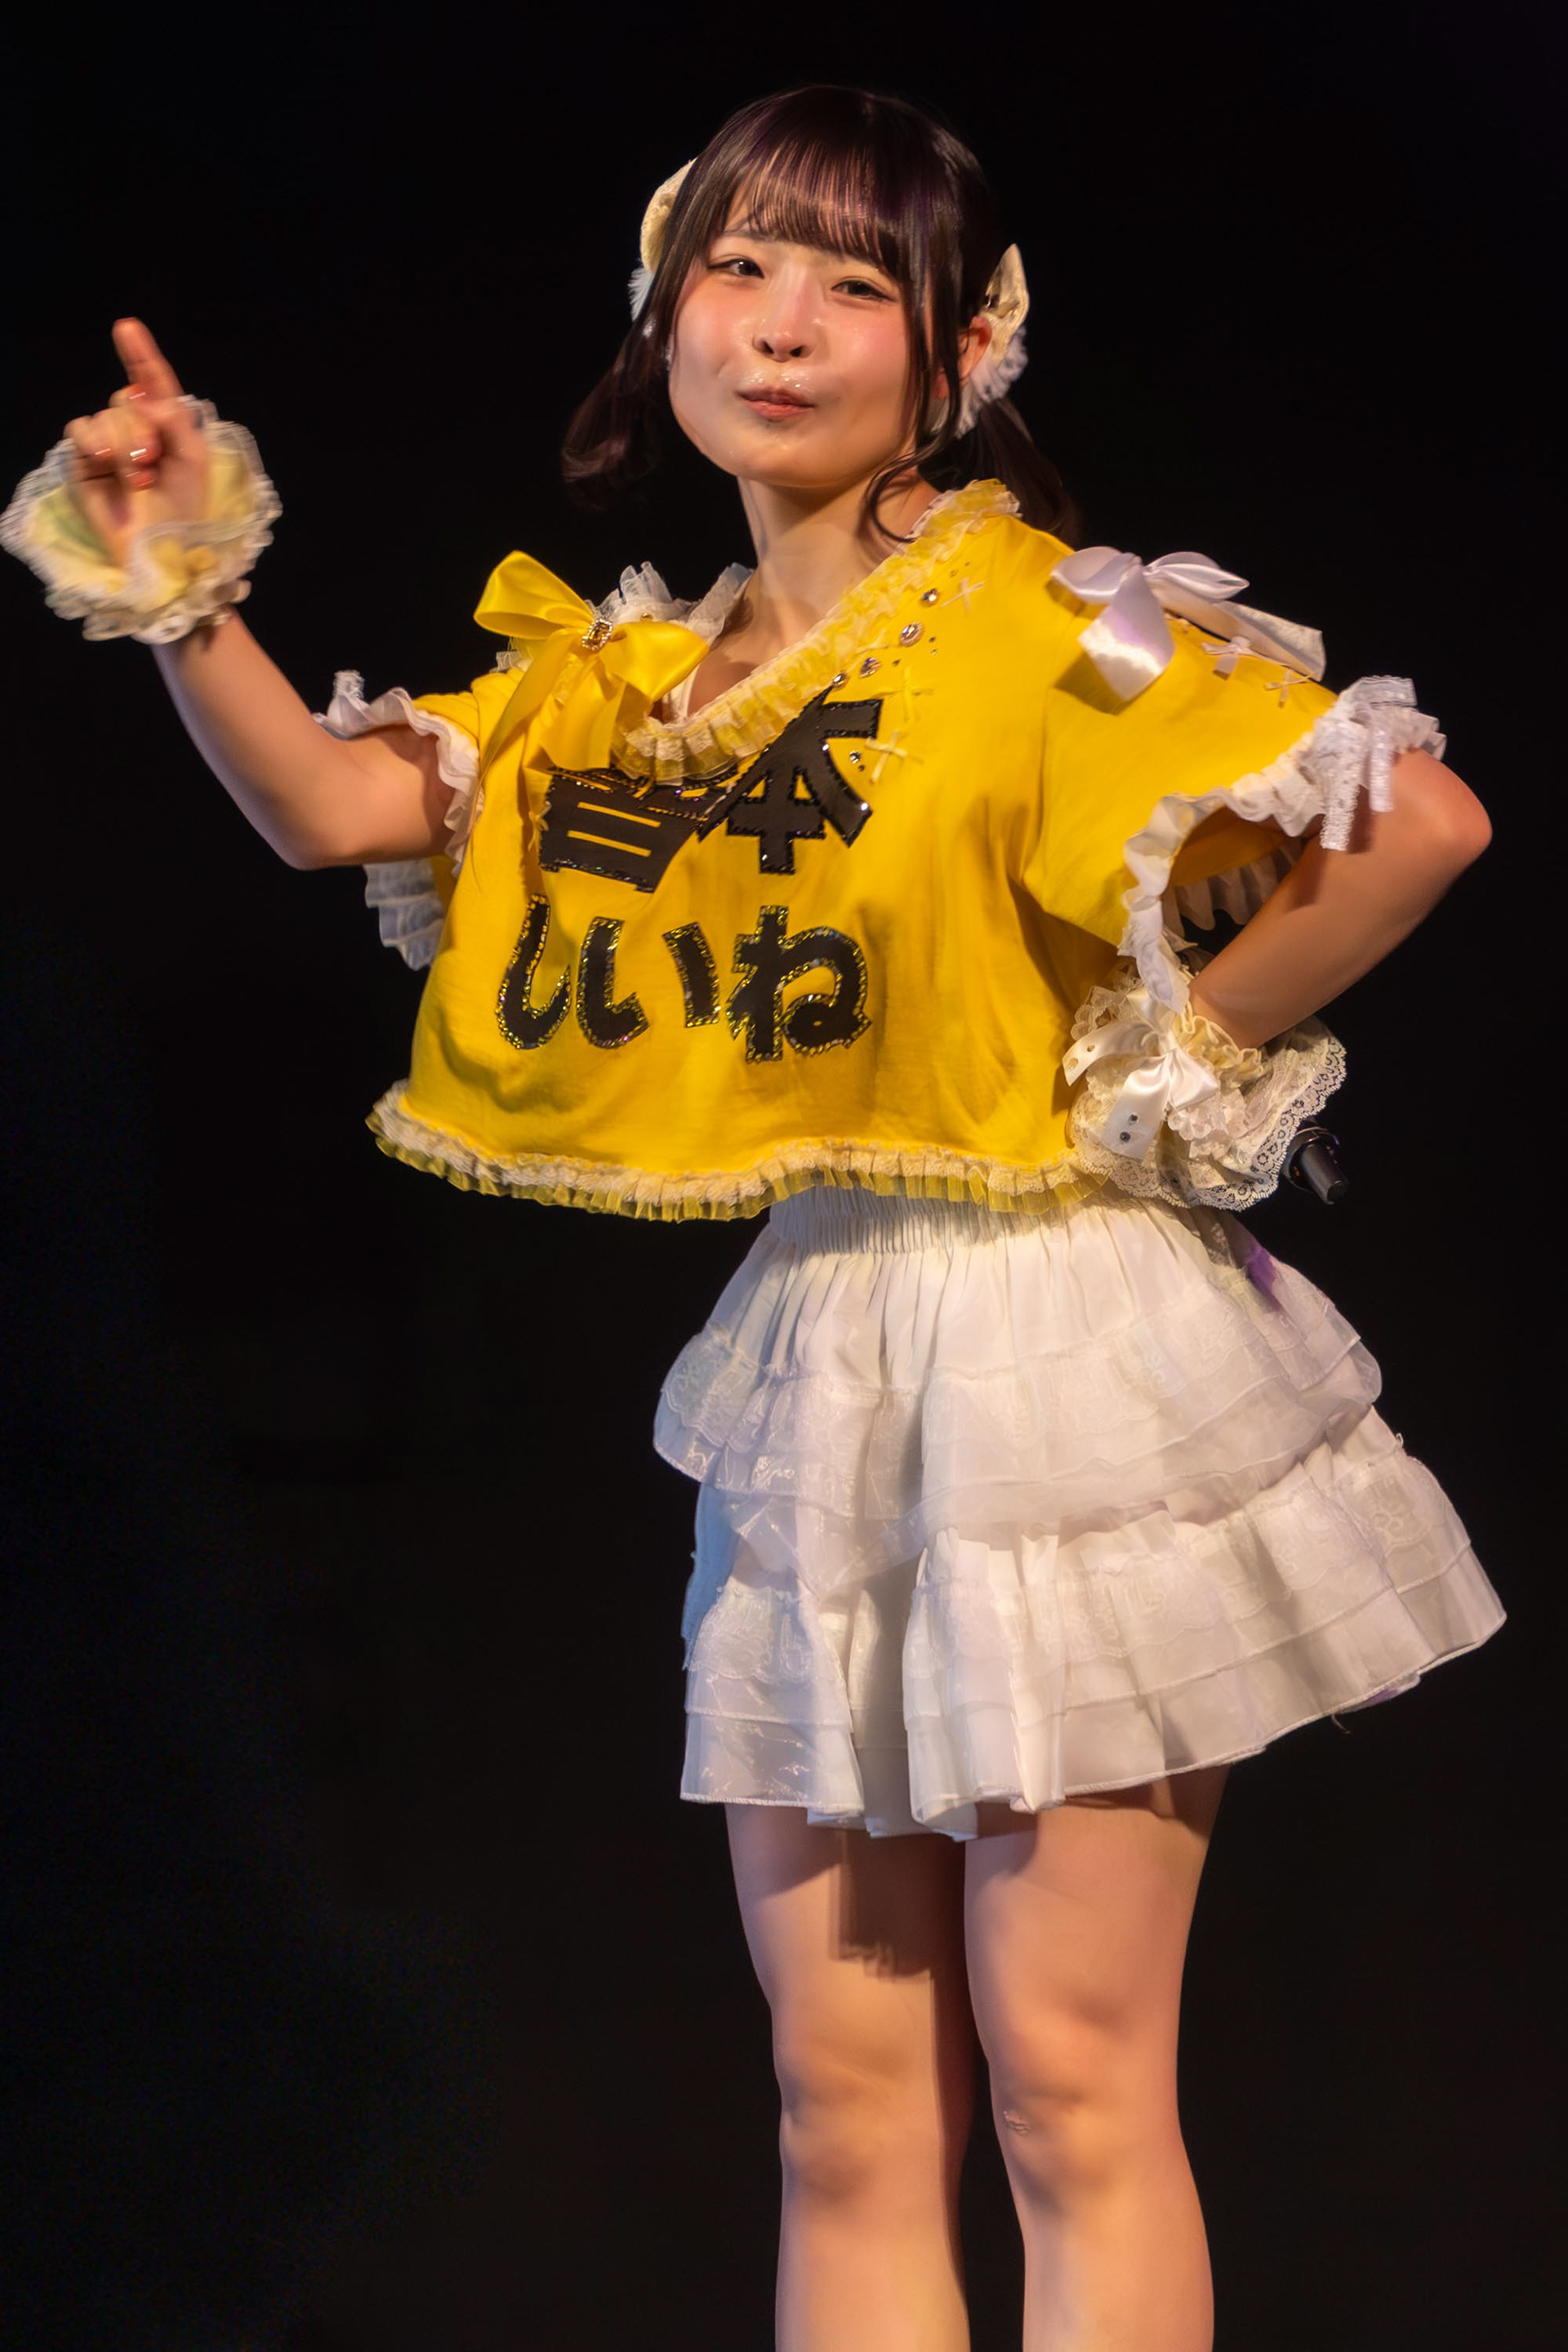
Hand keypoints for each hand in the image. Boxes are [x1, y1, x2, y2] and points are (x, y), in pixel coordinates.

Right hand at [63, 319, 211, 566]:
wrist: (162, 550)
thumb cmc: (185, 510)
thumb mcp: (194, 459)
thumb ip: (175, 418)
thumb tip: (142, 395)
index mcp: (165, 425)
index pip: (151, 381)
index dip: (139, 353)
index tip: (126, 328)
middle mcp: (135, 429)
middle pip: (127, 397)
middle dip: (142, 427)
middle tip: (153, 462)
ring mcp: (106, 445)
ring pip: (105, 415)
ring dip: (124, 445)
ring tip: (139, 479)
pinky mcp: (82, 461)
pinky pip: (81, 430)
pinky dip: (96, 443)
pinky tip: (107, 464)